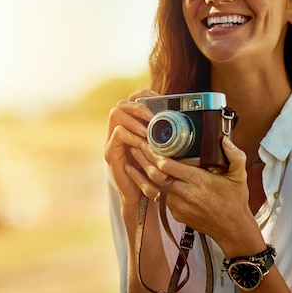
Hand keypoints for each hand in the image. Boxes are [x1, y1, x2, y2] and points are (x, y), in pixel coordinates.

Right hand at [104, 89, 161, 207]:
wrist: (139, 196)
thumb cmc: (151, 172)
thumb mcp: (159, 148)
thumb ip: (163, 134)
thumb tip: (181, 119)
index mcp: (130, 126)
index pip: (131, 100)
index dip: (143, 95)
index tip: (159, 99)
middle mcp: (118, 130)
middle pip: (121, 104)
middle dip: (138, 106)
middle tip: (153, 117)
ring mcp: (111, 140)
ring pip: (115, 114)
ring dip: (134, 120)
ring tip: (148, 131)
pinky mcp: (110, 152)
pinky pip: (117, 134)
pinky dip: (131, 136)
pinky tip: (142, 143)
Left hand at [129, 136, 263, 255]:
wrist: (232, 230)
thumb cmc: (235, 201)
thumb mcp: (239, 176)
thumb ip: (235, 156)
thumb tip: (225, 140)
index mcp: (199, 182)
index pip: (169, 167)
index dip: (155, 153)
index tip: (149, 141)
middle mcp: (186, 194)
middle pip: (156, 175)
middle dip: (144, 158)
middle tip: (135, 144)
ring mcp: (178, 206)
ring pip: (152, 188)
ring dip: (140, 172)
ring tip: (131, 158)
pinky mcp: (175, 213)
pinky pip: (156, 198)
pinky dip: (146, 186)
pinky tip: (139, 176)